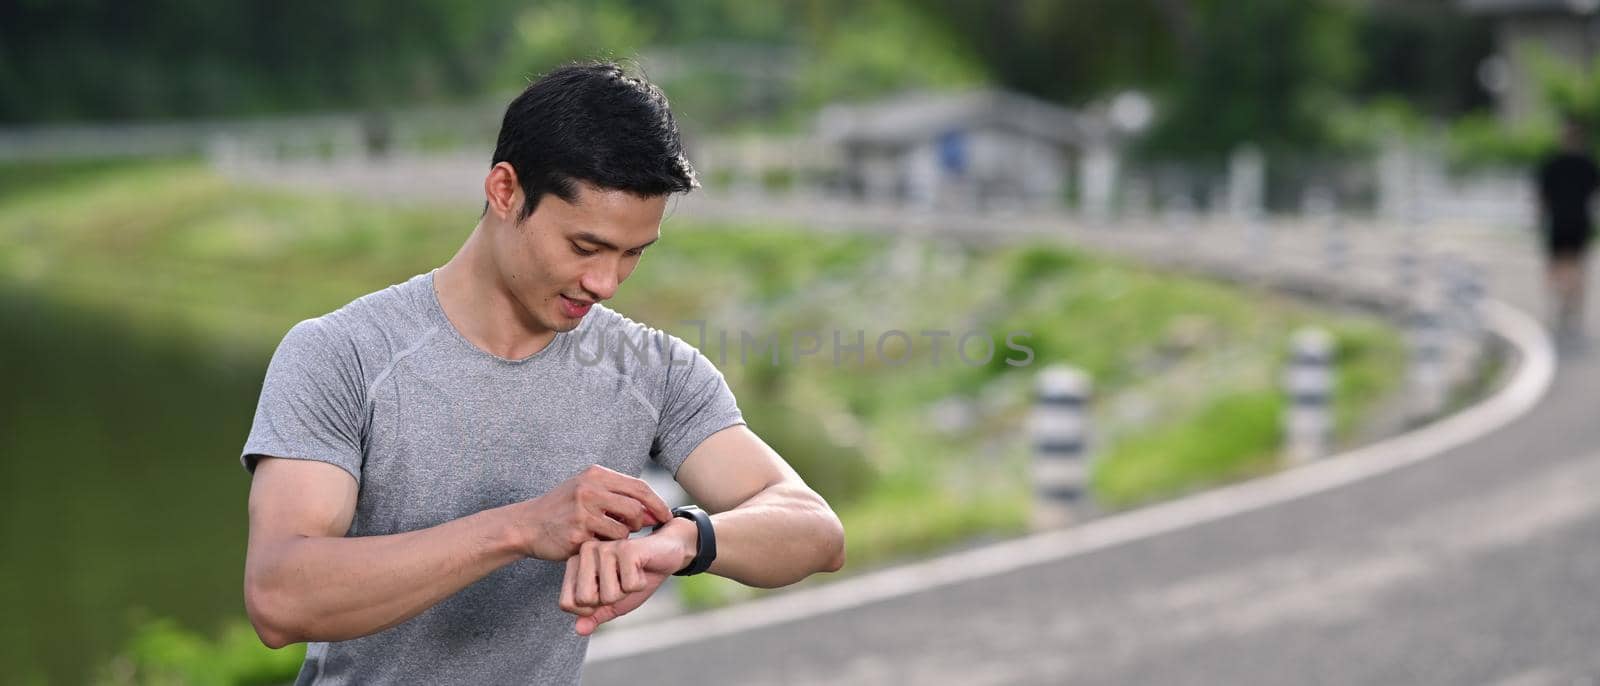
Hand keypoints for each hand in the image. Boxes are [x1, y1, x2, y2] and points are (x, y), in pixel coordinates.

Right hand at [518, 465, 671, 560]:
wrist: (527, 525)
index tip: (666, 516)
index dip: (657, 503)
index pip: (639, 487)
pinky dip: (605, 546)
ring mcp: (583, 512)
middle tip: (632, 528)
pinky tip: (594, 543)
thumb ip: (618, 496)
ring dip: (621, 537)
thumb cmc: (562, 508)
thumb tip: (652, 511)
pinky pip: (607, 544)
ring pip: (623, 530)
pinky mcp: (578, 534)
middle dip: (639, 522)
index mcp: (595, 475)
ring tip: (606, 535)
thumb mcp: (587, 490)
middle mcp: (590, 490)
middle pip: (635, 509)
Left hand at [558, 519, 696, 635]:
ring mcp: (604, 548)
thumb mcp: (613, 602)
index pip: (567, 603)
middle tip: (620, 582)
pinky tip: (642, 569)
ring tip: (632, 574)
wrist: (666, 555)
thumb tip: (579, 630)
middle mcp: (585, 552)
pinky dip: (640, 584)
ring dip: (627, 591)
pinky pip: (629, 585)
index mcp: (575, 564)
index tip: (605, 592)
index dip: (590, 609)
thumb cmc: (636, 576)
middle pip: (585, 600)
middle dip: (609, 600)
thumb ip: (594, 615)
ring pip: (608, 594)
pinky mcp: (625, 548)